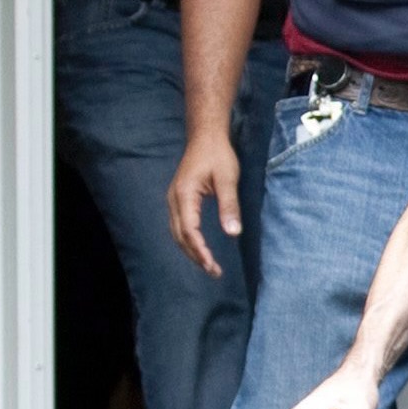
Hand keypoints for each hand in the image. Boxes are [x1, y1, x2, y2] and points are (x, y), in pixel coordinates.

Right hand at [168, 131, 242, 276]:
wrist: (205, 137)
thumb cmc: (218, 155)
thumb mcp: (228, 179)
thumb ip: (229, 206)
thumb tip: (233, 233)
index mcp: (184, 194)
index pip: (189, 230)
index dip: (200, 250)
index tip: (212, 265)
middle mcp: (174, 199)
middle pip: (180, 236)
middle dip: (196, 256)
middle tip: (214, 271)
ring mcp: (174, 200)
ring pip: (177, 233)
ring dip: (191, 250)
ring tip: (209, 265)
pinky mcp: (179, 199)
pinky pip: (180, 225)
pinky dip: (189, 240)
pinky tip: (200, 248)